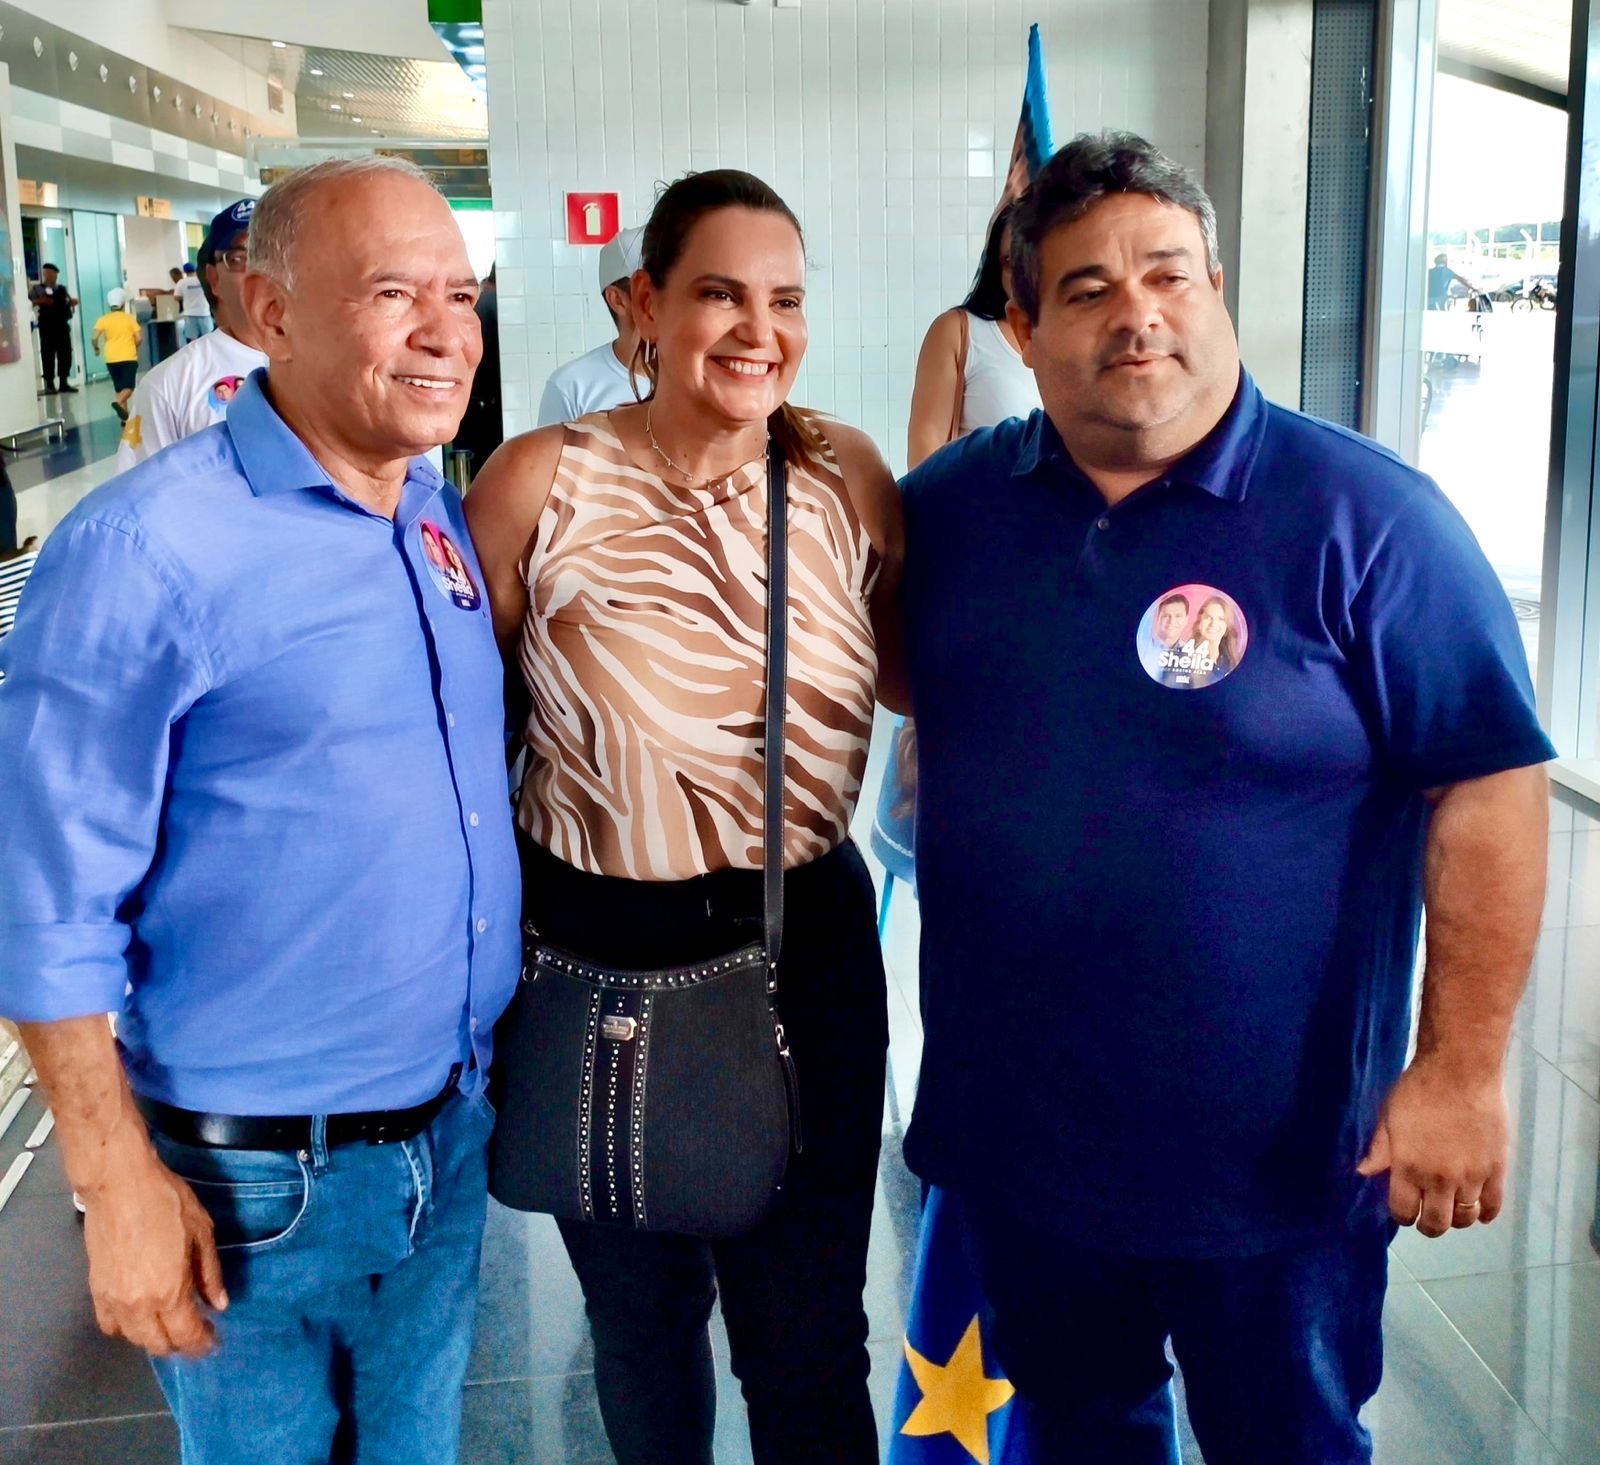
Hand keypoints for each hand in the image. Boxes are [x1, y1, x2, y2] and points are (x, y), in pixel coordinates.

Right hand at [80, 1143, 227, 1356]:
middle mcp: (139, 1306)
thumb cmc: (167, 1203)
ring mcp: (113, 1301)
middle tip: (197, 1332)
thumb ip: (210, 1274)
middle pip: (158, 1345)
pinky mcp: (95, 1291)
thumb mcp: (202, 1233)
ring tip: (171, 1325)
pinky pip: (109, 1325)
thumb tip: (219, 1304)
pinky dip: (127, 1329)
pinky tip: (141, 1315)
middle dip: (180, 1344)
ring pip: (133, 1339)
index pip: (186, 1335)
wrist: (120, 1186)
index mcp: (169, 1292)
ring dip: (154, 1338)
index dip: (202, 1343)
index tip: (213, 1341)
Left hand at [1357, 1056, 1508, 1236]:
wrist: (1460, 1071)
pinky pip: (1493, 1206)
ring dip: (1456, 1218)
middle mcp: (1439, 1179)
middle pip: (1436, 1224)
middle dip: (1428, 1225)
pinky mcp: (1496, 1169)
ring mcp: (1471, 1177)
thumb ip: (1379, 1149)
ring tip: (1451, 1208)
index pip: (1403, 1212)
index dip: (1402, 1215)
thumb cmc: (1418, 1089)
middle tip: (1427, 1216)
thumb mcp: (1388, 1117)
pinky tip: (1478, 1210)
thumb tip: (1364, 1172)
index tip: (1404, 1209)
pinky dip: (1485, 1214)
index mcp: (1408, 1167)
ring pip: (1465, 1218)